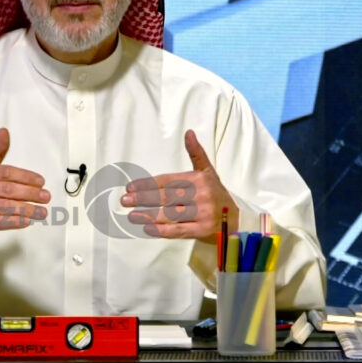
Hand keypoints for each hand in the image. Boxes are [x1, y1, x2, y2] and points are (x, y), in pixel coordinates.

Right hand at [0, 128, 49, 248]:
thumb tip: (4, 130)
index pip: (5, 172)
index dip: (25, 176)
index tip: (41, 182)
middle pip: (6, 190)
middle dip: (29, 194)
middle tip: (46, 197)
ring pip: (3, 207)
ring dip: (26, 210)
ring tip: (43, 212)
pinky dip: (13, 222)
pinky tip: (27, 221)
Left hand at [120, 129, 238, 241]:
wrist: (237, 218)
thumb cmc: (216, 193)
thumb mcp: (208, 172)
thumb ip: (196, 153)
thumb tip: (188, 132)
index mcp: (198, 179)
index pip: (167, 181)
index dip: (148, 184)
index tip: (130, 187)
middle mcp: (200, 195)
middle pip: (166, 197)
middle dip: (143, 199)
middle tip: (125, 200)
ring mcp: (202, 213)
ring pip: (170, 215)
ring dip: (148, 216)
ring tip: (131, 216)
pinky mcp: (203, 230)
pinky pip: (179, 230)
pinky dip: (162, 230)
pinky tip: (148, 228)